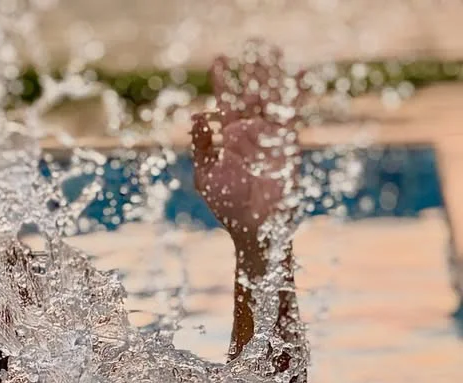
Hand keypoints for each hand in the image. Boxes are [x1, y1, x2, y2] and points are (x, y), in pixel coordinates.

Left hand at [191, 43, 305, 246]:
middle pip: (252, 95)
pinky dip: (294, 95)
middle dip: (251, 71)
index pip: (225, 104)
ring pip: (271, 99)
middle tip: (253, 43)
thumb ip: (202, 147)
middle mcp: (250, 134)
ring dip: (272, 75)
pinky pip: (291, 115)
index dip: (223, 83)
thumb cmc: (227, 206)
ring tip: (272, 49)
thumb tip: (194, 118)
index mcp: (228, 139)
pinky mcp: (287, 145)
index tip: (219, 61)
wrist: (254, 227)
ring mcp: (269, 138)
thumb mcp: (206, 175)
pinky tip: (298, 73)